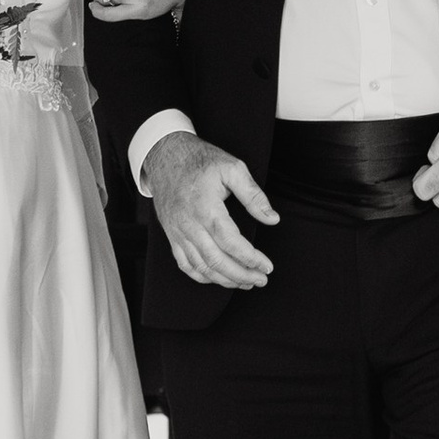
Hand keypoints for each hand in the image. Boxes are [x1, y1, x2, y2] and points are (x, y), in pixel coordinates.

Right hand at [145, 133, 278, 289]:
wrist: (166, 156)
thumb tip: (272, 219)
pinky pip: (185, 265)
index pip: (231, 243)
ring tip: (246, 282)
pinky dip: (203, 277)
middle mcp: (189, 224)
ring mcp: (178, 233)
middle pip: (216, 261)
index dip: (251, 259)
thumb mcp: (232, 168)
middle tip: (261, 279)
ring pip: (201, 268)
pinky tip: (219, 278)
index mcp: (206, 208)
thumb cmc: (200, 161)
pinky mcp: (172, 236)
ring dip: (225, 280)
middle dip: (242, 275)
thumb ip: (253, 195)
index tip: (267, 266)